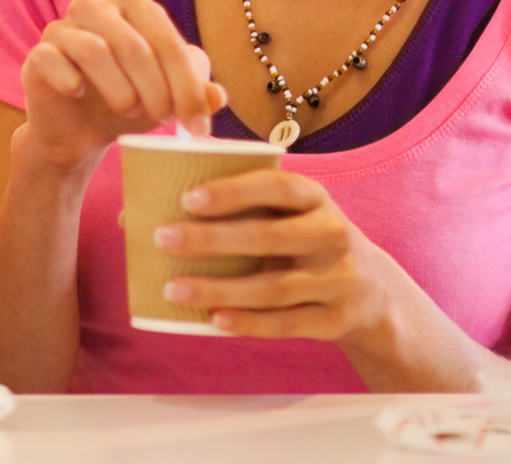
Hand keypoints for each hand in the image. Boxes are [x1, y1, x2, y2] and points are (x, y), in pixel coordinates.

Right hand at [19, 0, 226, 171]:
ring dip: (120, 89)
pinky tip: (81, 95)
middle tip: (164, 120)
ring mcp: (61, 28)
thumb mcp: (169, 97)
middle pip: (133, 43)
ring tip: (130, 111)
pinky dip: (73, 81)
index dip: (186, 81)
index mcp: (131, 5)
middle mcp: (94, 7)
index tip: (199, 123)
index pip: (165, 35)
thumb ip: (195, 91)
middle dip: (157, 88)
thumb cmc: (130, 102)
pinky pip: (54, 61)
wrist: (79, 132)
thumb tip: (218, 96)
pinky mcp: (37, 55)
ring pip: (95, 50)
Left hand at [153, 170, 403, 345]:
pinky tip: (213, 320)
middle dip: (212, 240)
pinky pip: (287, 324)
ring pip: (273, 287)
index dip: (233, 191)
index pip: (276, 186)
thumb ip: (231, 202)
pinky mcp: (336, 319)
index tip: (188, 198)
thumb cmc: (302, 239)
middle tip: (162, 239)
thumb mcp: (286, 212)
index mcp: (315, 197)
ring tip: (173, 287)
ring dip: (219, 289)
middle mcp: (332, 234)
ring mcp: (338, 279)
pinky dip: (248, 323)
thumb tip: (137, 210)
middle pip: (269, 237)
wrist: (373, 292)